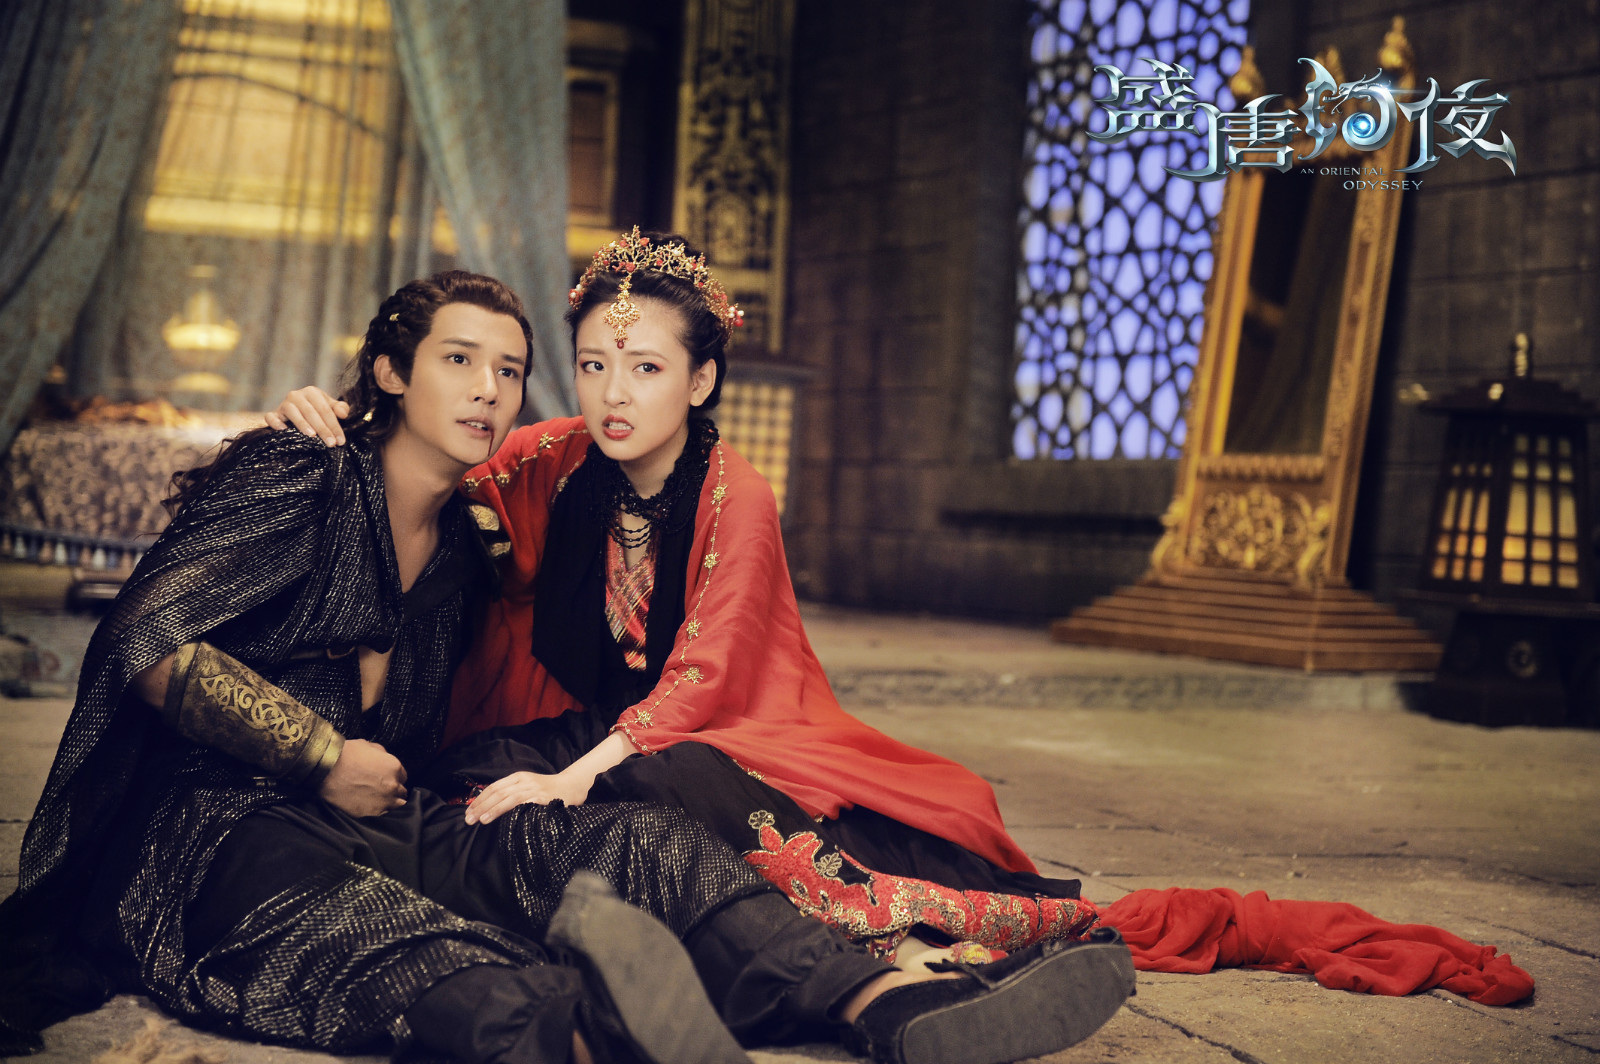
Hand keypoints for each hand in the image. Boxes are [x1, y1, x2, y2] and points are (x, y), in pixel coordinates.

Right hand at [266, 386, 348, 445]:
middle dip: (323, 429)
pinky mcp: (274, 413)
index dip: (334, 426)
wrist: (297, 412)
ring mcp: (284, 404)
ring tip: (312, 436)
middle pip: (311, 413)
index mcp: (312, 392)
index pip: (325, 410)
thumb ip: (340, 408)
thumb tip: (343, 414)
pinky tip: (284, 430)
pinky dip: (276, 423)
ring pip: (293, 413)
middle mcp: (297, 395)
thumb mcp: (330, 407)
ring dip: (302, 424)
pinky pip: (271, 417)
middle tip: (331, 443)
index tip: (340, 441)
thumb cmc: (318, 410)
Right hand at [318, 738, 407, 816]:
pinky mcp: (371, 812)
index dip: (394, 776)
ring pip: (397, 804)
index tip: (387, 777)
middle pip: (401, 791)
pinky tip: (372, 804)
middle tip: (382, 787)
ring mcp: (383, 801)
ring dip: (391, 800)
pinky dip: (380, 808)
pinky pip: (383, 813)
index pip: (403, 776)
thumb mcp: (368, 746)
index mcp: (394, 768)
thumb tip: (384, 758)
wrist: (327, 771)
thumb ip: (382, 754)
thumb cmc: (346, 755)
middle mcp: (393, 786)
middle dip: (394, 788)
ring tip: (380, 798)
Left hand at [465, 770, 592, 823]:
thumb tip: (491, 807)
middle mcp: (523, 781)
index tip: (468, 811)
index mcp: (518, 777)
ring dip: (491, 809)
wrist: (573, 785)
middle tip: (468, 818)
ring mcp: (533, 789)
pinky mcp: (541, 797)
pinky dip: (510, 810)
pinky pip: (523, 803)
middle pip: (497, 793)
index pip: (493, 787)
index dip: (479, 799)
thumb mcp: (529, 787)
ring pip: (507, 798)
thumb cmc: (550, 790)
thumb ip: (513, 793)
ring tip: (480, 819)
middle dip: (480, 806)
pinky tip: (503, 818)